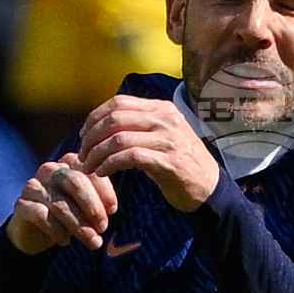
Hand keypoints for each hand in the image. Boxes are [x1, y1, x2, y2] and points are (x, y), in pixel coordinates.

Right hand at [6, 154, 117, 254]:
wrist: (35, 234)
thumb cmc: (68, 217)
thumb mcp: (86, 208)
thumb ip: (99, 203)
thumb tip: (111, 209)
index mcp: (68, 164)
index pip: (89, 171)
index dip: (104, 191)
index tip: (113, 210)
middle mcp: (50, 170)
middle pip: (75, 182)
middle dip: (92, 207)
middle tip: (103, 228)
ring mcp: (33, 186)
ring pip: (60, 204)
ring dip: (79, 226)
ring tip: (93, 242)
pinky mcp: (22, 205)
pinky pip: (41, 216)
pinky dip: (57, 231)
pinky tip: (65, 241)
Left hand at [79, 95, 218, 212]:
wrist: (210, 189)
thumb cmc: (181, 164)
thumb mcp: (162, 136)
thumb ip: (140, 125)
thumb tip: (104, 123)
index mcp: (162, 108)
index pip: (119, 103)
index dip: (95, 117)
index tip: (84, 135)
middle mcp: (166, 119)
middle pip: (115, 118)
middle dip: (91, 137)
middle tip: (82, 154)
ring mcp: (169, 139)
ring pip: (119, 138)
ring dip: (97, 154)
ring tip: (89, 167)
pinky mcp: (169, 162)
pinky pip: (129, 157)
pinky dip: (110, 165)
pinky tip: (103, 173)